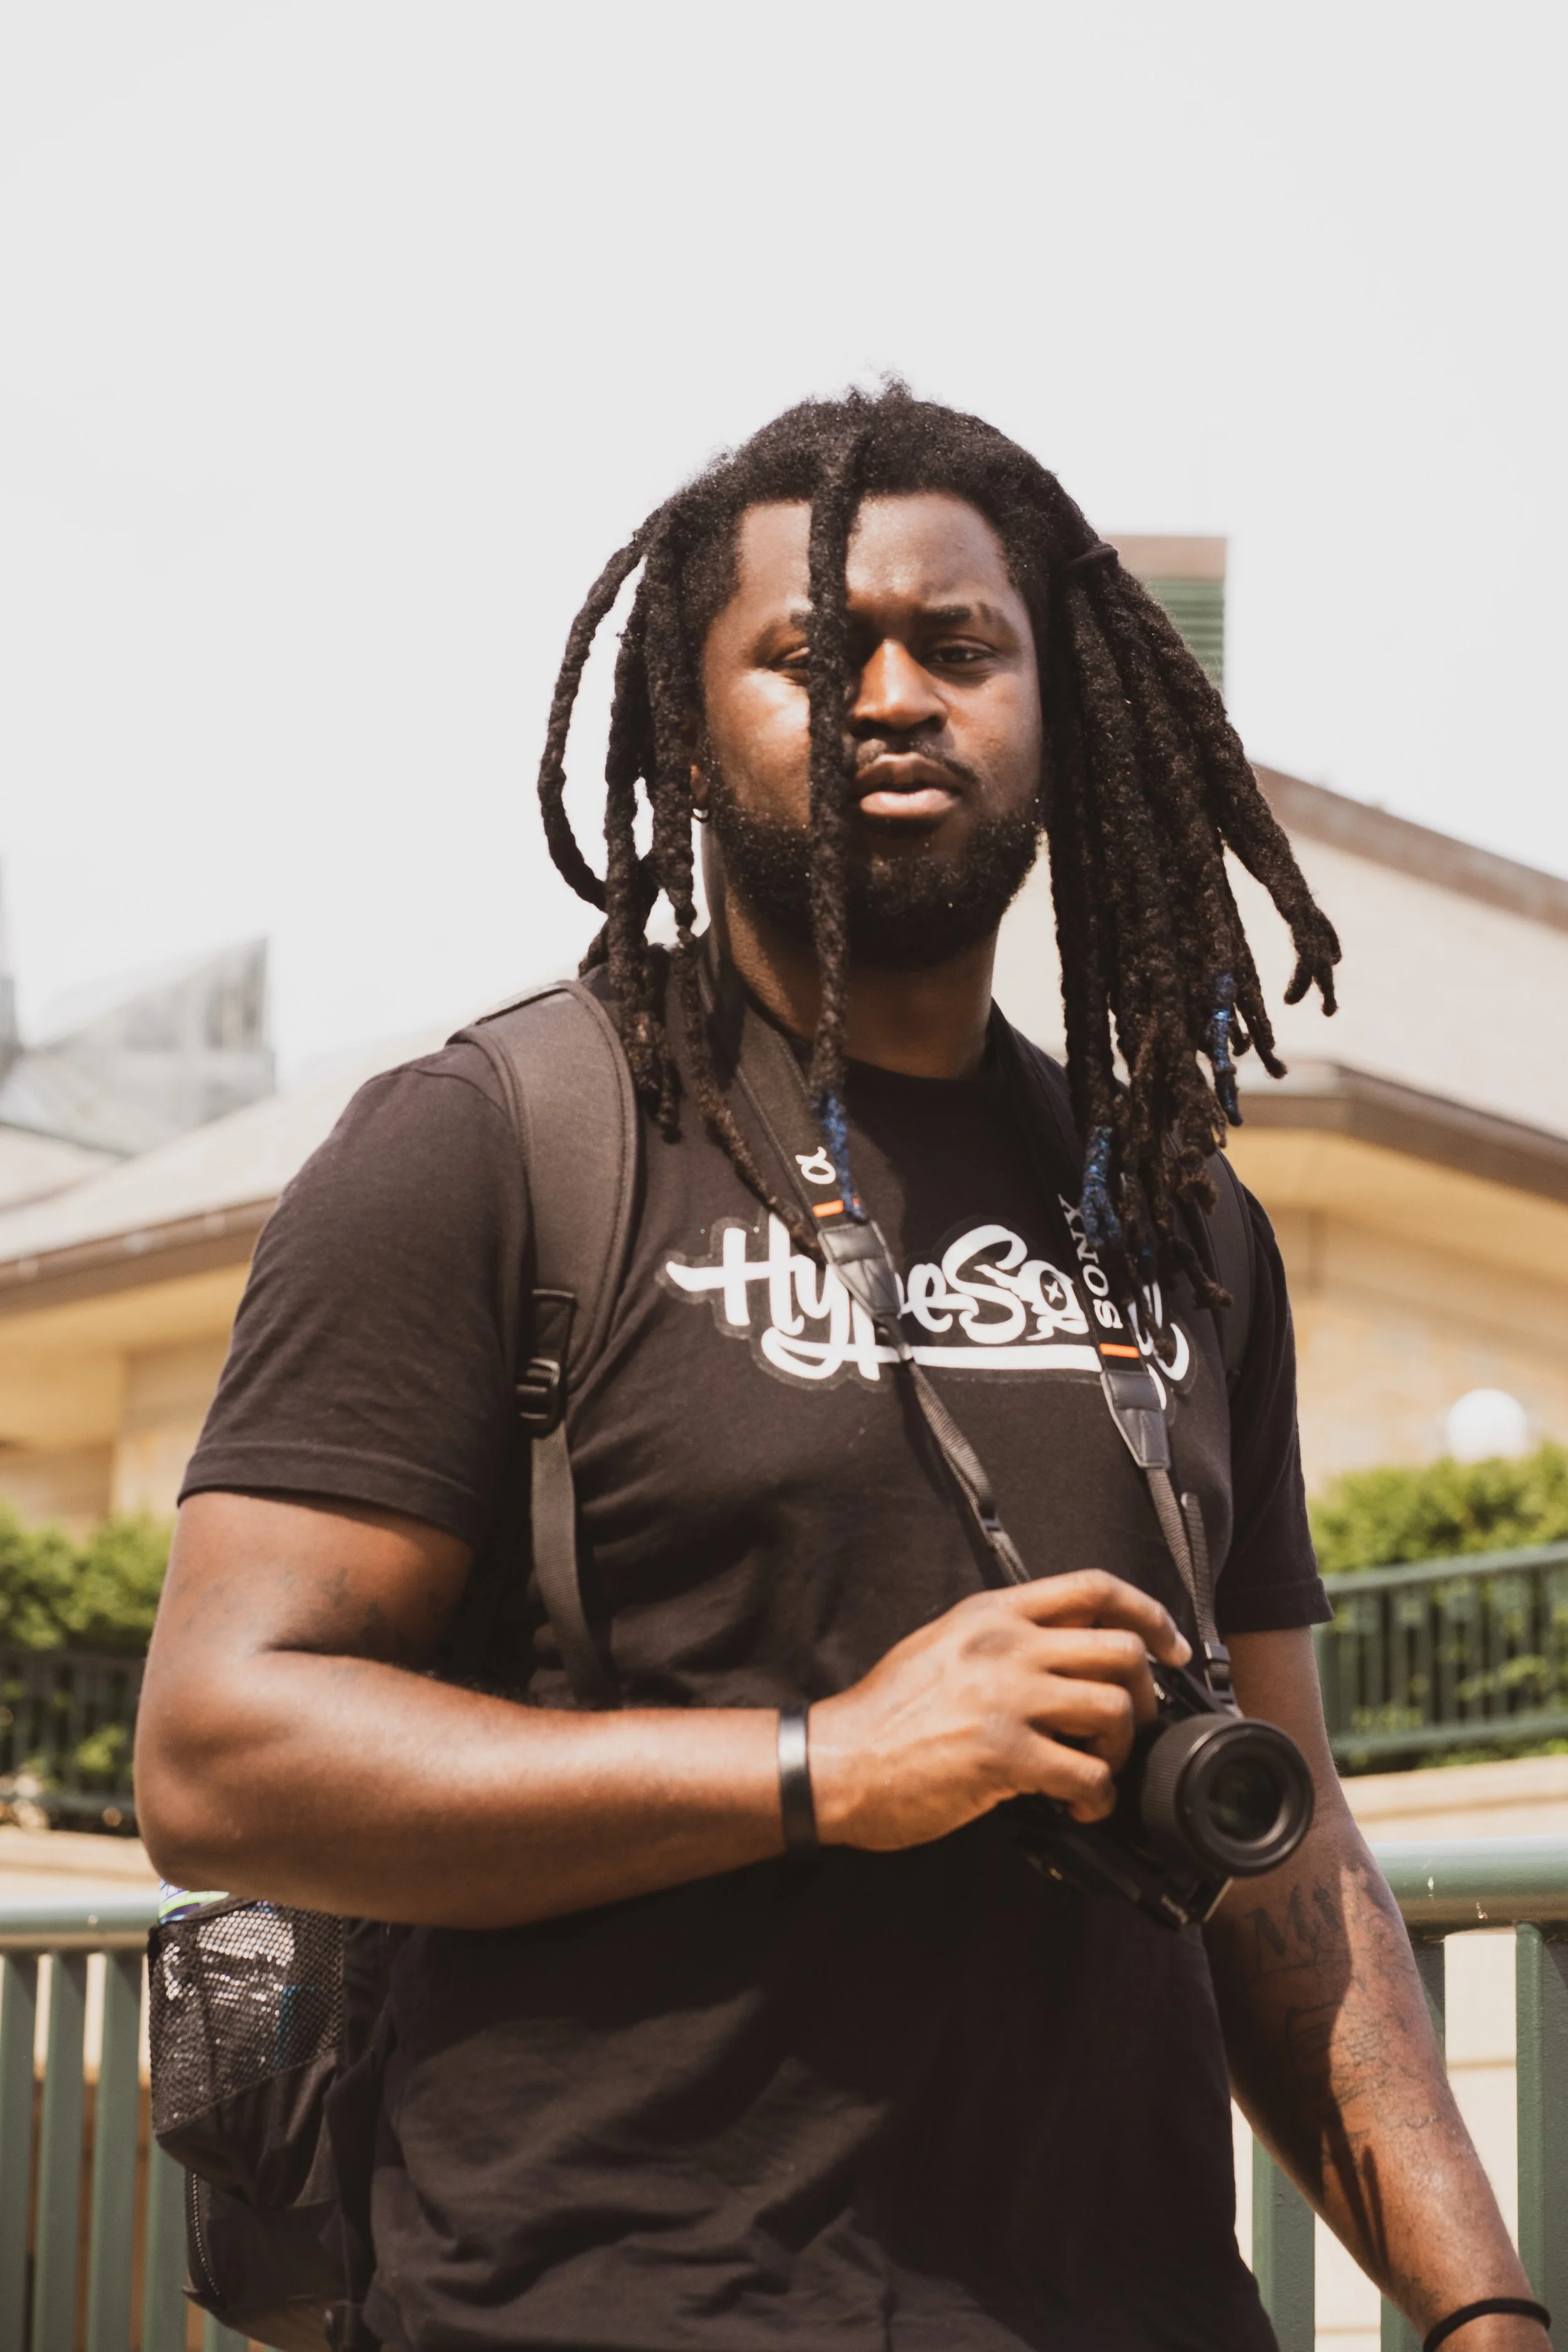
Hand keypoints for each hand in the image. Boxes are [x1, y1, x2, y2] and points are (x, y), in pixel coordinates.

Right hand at [808, 1570, 1189, 1850]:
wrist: (837, 1761)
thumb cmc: (886, 1713)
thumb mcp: (943, 1644)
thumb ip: (1001, 1637)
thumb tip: (1065, 1649)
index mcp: (992, 1613)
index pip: (1093, 1588)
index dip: (1148, 1613)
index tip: (1169, 1644)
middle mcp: (1005, 1646)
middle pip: (1121, 1650)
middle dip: (1143, 1694)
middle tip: (1133, 1724)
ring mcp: (1006, 1698)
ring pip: (1114, 1708)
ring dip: (1119, 1748)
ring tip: (1097, 1768)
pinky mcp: (1004, 1755)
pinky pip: (1088, 1774)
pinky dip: (1098, 1797)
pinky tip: (1081, 1806)